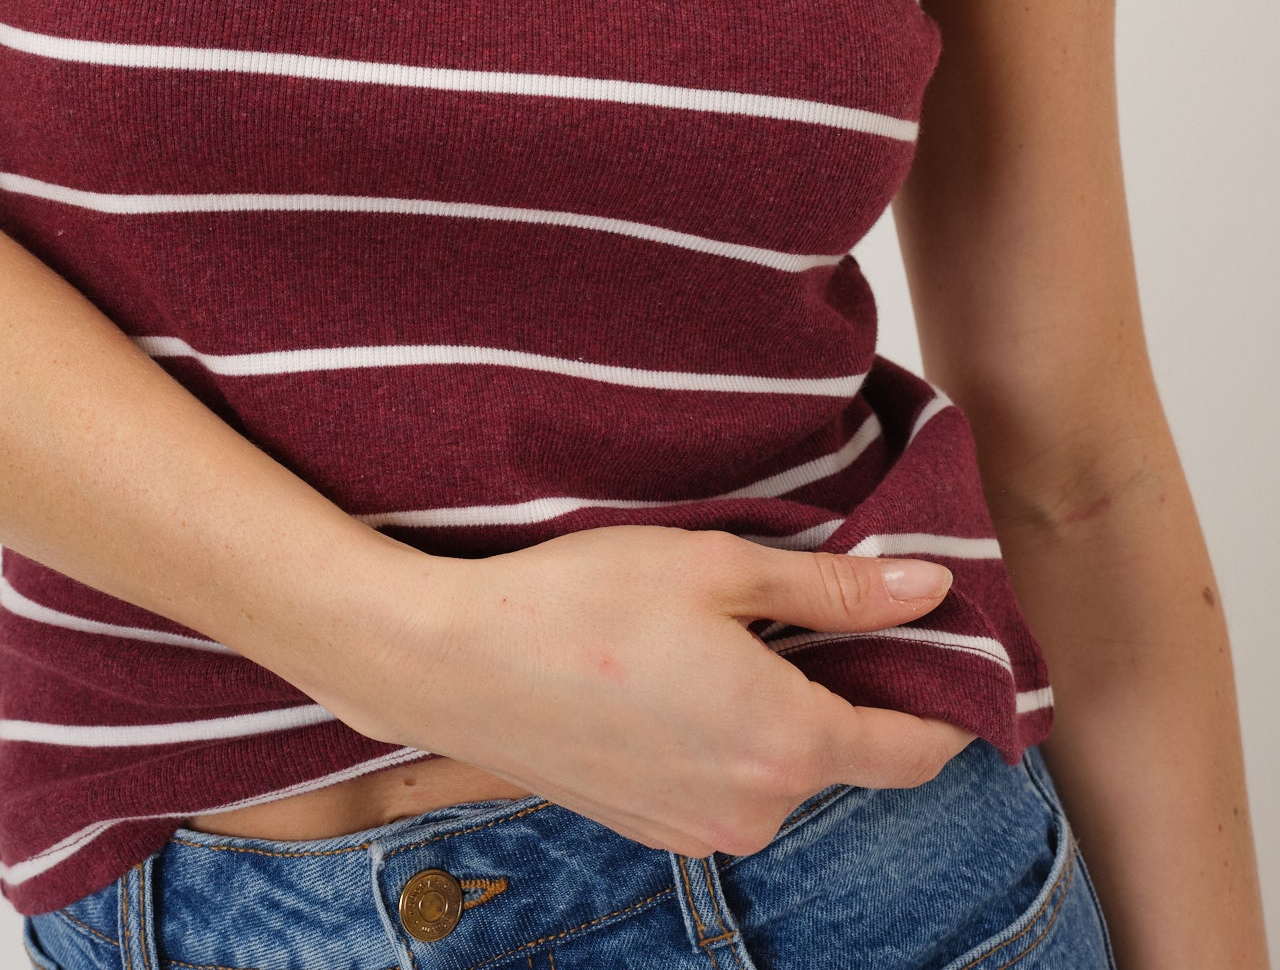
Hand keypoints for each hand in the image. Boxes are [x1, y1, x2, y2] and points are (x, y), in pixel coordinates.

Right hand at [317, 523, 977, 858]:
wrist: (453, 661)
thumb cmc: (581, 600)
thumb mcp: (718, 568)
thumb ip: (835, 590)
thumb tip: (931, 588)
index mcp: (788, 744)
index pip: (916, 747)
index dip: (942, 694)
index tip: (939, 638)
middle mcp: (758, 809)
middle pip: (850, 755)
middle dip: (851, 685)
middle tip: (809, 602)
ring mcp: (701, 829)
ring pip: (787, 767)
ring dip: (784, 708)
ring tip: (724, 629)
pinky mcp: (654, 827)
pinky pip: (730, 783)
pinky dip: (730, 733)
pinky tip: (676, 671)